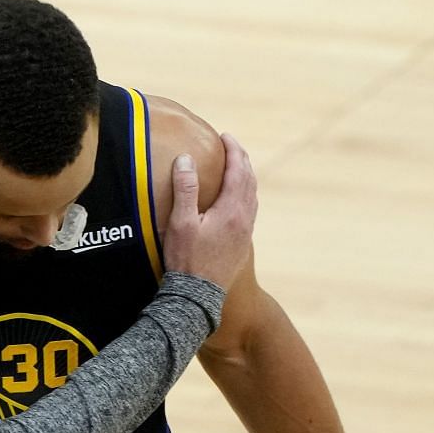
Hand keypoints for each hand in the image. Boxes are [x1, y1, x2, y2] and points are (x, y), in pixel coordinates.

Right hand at [161, 134, 257, 290]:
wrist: (198, 295)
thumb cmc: (186, 260)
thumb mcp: (181, 223)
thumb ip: (185, 189)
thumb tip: (186, 159)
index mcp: (231, 210)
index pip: (238, 171)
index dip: (233, 151)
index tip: (225, 137)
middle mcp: (244, 219)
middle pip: (250, 181)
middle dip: (242, 160)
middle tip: (232, 146)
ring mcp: (245, 232)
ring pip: (252, 196)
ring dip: (246, 177)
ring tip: (236, 167)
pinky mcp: (242, 243)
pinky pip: (250, 210)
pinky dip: (246, 194)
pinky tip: (237, 199)